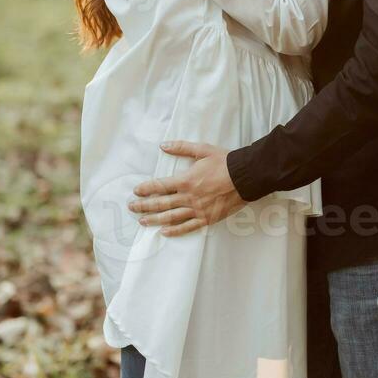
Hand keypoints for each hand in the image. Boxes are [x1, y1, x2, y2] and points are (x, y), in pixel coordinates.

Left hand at [127, 141, 246, 235]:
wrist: (245, 177)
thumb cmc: (225, 162)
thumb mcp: (203, 150)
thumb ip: (181, 148)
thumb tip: (163, 145)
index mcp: (186, 180)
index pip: (160, 186)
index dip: (146, 189)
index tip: (135, 191)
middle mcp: (189, 197)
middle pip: (161, 203)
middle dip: (144, 205)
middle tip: (132, 207)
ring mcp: (197, 210)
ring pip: (171, 217)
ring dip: (154, 219)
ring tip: (142, 221)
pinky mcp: (207, 218)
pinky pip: (187, 227)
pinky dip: (175, 231)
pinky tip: (164, 232)